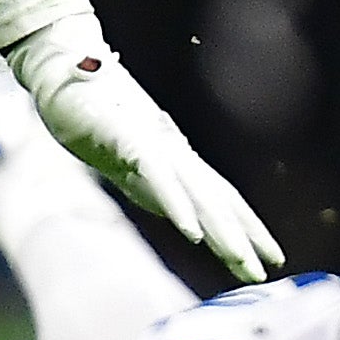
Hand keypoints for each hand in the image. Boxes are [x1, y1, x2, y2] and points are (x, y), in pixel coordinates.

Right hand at [5, 18, 283, 281]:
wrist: (67, 67)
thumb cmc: (98, 110)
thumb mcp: (130, 155)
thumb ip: (153, 182)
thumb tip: (177, 210)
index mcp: (177, 159)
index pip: (222, 197)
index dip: (249, 227)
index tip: (273, 258)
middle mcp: (174, 153)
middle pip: (217, 201)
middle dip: (243, 238)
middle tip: (265, 272)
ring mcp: (154, 145)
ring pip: (195, 193)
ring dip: (220, 229)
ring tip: (240, 259)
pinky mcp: (127, 139)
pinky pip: (158, 178)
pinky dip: (177, 204)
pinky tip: (192, 232)